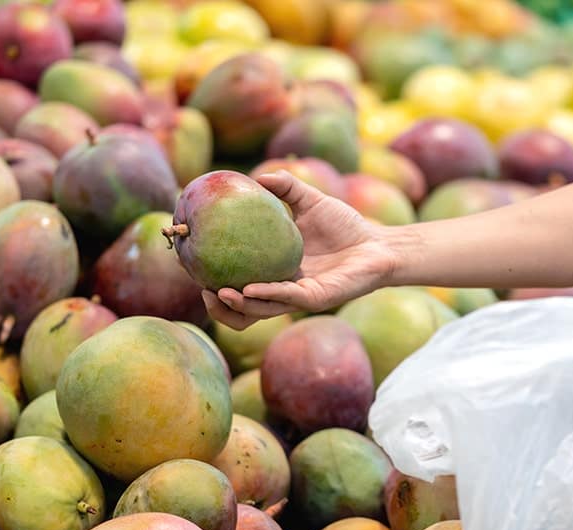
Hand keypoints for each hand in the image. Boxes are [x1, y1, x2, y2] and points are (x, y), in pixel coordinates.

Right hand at [204, 171, 402, 329]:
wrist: (380, 244)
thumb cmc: (346, 226)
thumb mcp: (310, 201)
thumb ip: (286, 187)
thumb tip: (257, 176)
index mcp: (275, 269)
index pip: (237, 280)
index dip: (213, 277)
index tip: (193, 263)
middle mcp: (283, 288)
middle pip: (243, 307)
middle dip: (218, 304)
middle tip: (202, 286)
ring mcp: (299, 296)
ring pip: (261, 310)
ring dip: (237, 304)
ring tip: (217, 292)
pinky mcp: (317, 299)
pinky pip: (286, 300)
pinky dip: (266, 294)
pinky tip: (248, 289)